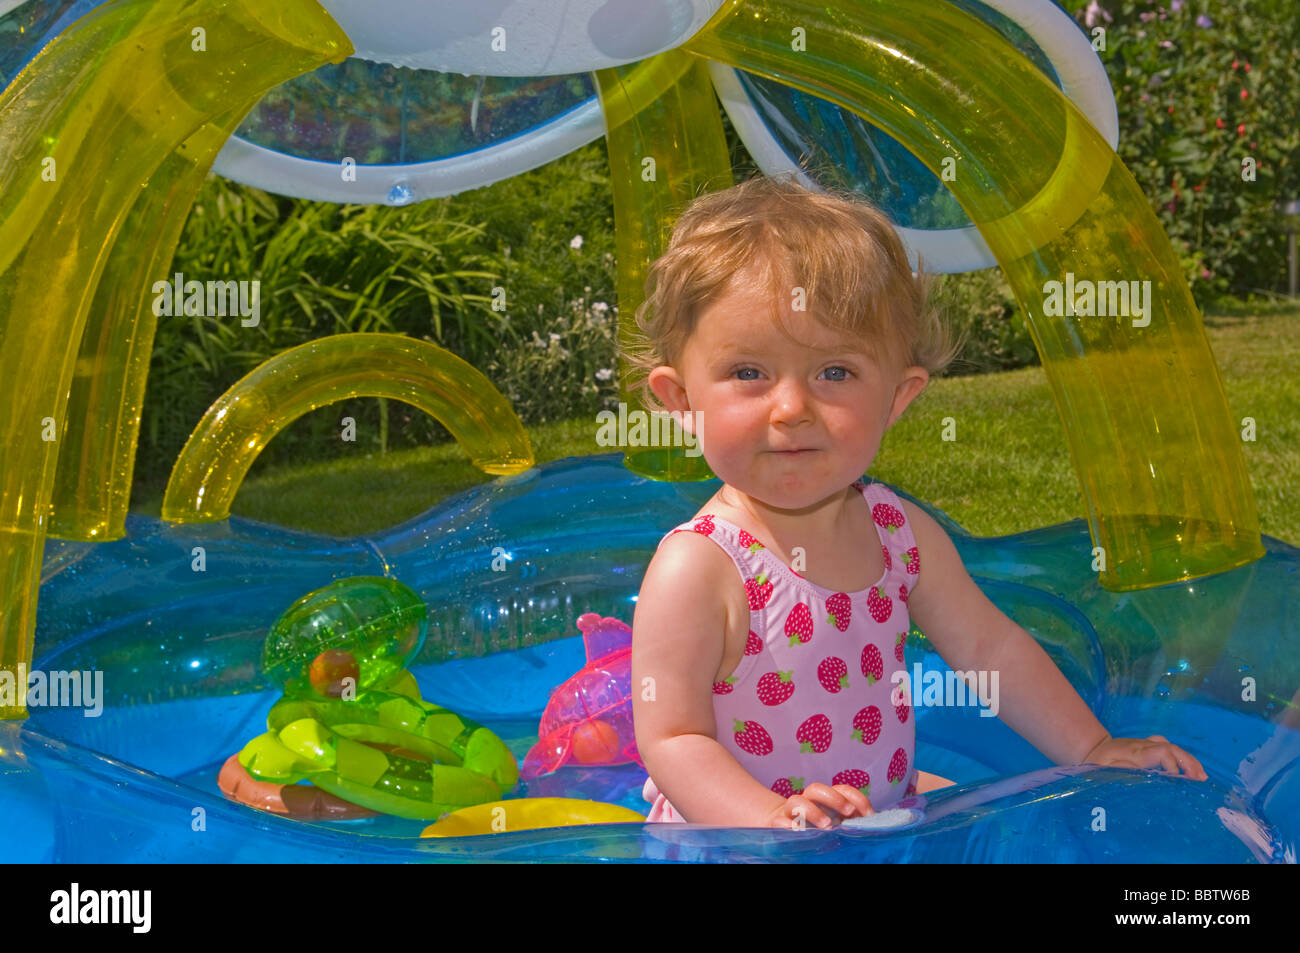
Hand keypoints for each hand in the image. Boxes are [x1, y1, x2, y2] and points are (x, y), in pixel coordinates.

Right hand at [764, 783, 872, 829]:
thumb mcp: (837, 823)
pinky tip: (798, 832)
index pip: (841, 790)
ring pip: (795, 801)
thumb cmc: (818, 829)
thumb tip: (873, 825)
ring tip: (826, 827)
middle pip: (816, 789)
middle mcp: (807, 801)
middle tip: (848, 813)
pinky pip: (779, 821)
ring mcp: (790, 812)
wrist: (785, 831)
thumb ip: (851, 821)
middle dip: (833, 798)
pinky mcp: (777, 824)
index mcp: (825, 799)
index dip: (856, 798)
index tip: (868, 814)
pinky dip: (788, 825)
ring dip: (811, 811)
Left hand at [1084, 734, 1207, 779]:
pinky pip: (1170, 748)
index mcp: (1136, 752)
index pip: (1161, 752)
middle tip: (1200, 779)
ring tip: (1202, 776)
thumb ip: (1123, 769)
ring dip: (1189, 760)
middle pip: (1172, 748)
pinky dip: (1183, 758)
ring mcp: (1148, 744)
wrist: (1093, 748)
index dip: (1172, 765)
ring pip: (1173, 747)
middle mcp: (1145, 745)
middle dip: (1188, 762)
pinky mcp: (1149, 746)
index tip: (1177, 780)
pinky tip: (1191, 769)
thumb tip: (1143, 773)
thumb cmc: (1098, 763)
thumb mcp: (1104, 768)